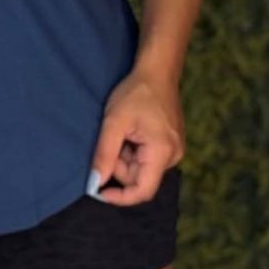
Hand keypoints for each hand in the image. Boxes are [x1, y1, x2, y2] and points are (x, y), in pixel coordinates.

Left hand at [85, 67, 184, 205]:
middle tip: (113, 138)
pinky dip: (133, 151)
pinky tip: (132, 132)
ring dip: (125, 156)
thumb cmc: (136, 93)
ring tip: (124, 131)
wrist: (157, 72)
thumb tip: (95, 183)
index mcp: (163, 152)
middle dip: (119, 164)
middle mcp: (173, 156)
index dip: (120, 197)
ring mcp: (174, 151)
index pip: (143, 191)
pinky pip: (147, 159)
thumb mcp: (113, 122)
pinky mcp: (170, 146)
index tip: (99, 191)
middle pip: (139, 178)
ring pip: (141, 169)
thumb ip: (104, 154)